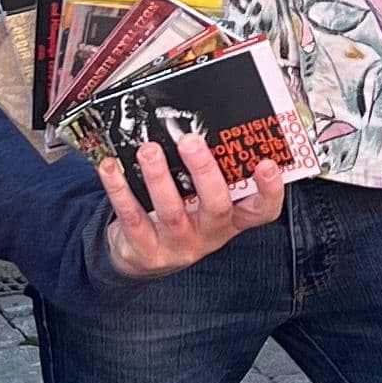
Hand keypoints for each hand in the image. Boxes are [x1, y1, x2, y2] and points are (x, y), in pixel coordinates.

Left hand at [97, 135, 287, 275]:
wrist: (143, 257)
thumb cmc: (180, 218)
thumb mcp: (203, 201)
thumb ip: (210, 173)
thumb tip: (202, 125)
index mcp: (231, 218)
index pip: (261, 210)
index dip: (269, 190)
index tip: (266, 163)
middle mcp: (209, 233)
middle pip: (216, 206)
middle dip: (205, 172)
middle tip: (191, 142)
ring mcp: (179, 244)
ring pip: (172, 211)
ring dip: (159, 177)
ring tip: (149, 150)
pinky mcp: (147, 250)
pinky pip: (133, 218)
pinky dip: (120, 190)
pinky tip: (112, 169)